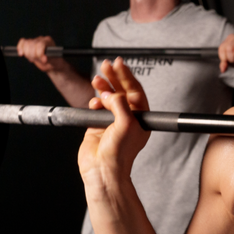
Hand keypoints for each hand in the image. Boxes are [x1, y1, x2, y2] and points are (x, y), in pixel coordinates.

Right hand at [17, 36, 69, 72]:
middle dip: (32, 55)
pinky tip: (21, 54)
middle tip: (36, 61)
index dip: (39, 53)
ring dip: (27, 53)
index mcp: (48, 41)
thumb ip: (49, 60)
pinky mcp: (29, 44)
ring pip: (26, 44)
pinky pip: (22, 42)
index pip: (40, 44)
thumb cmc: (53, 62)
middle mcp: (41, 39)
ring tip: (32, 59)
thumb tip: (44, 58)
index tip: (43, 60)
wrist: (51, 63)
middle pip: (31, 44)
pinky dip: (20, 47)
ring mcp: (35, 40)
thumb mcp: (53, 62)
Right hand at [78, 58, 151, 200]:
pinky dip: (94, 102)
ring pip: (107, 97)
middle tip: (106, 65)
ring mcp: (111, 120)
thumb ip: (120, 104)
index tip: (119, 63)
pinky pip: (96, 107)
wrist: (103, 170)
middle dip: (113, 77)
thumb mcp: (126, 124)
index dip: (127, 76)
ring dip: (102, 88)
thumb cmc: (120, 153)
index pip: (135, 90)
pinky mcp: (97, 125)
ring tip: (97, 80)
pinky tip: (94, 102)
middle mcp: (127, 118)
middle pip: (121, 91)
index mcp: (140, 117)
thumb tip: (111, 93)